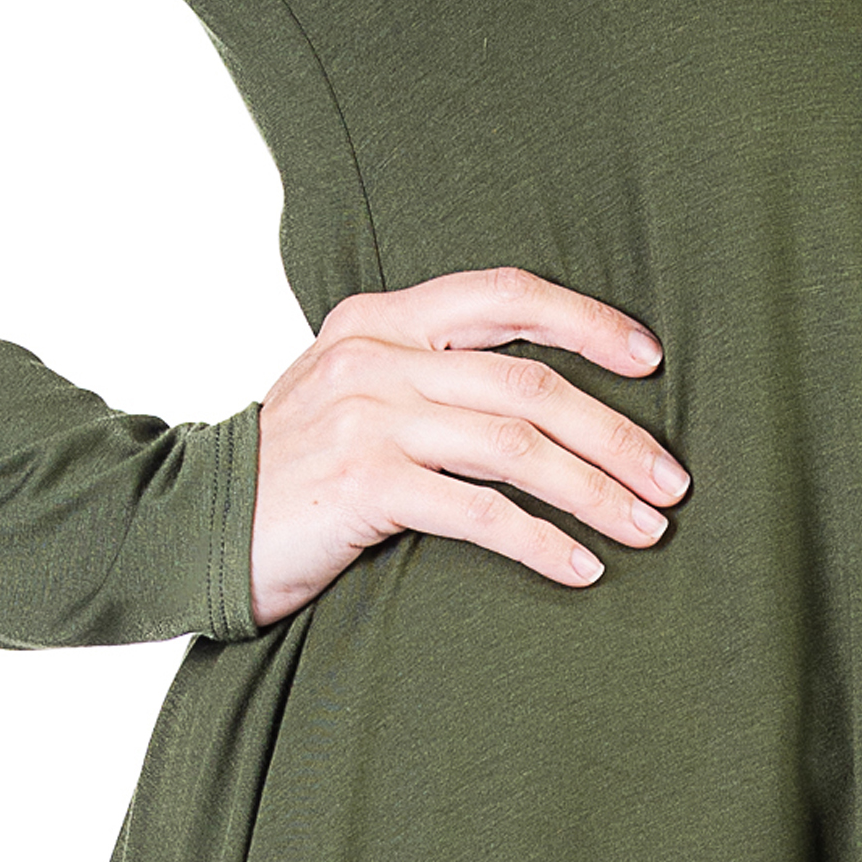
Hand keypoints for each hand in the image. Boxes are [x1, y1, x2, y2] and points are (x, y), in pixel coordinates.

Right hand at [247, 264, 687, 625]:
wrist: (188, 524)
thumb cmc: (293, 469)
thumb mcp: (352, 391)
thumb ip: (427, 374)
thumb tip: (546, 395)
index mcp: (381, 317)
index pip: (504, 294)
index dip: (587, 321)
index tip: (652, 359)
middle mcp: (376, 355)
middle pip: (529, 383)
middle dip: (616, 433)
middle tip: (672, 481)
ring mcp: (367, 417)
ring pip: (516, 447)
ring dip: (595, 491)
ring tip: (647, 528)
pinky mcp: (362, 485)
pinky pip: (477, 511)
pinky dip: (540, 541)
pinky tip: (580, 567)